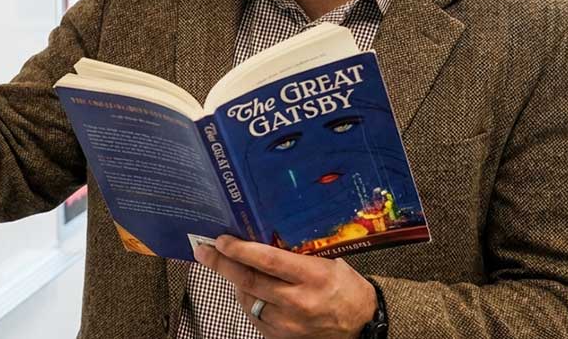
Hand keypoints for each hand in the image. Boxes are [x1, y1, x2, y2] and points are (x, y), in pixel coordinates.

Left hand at [194, 235, 376, 338]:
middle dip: (222, 264)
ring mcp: (289, 324)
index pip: (268, 260)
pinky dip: (247, 300)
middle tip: (204, 251)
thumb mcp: (327, 263)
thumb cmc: (345, 287)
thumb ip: (296, 255)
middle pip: (249, 281)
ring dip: (234, 282)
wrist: (363, 325)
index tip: (222, 240)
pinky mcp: (282, 337)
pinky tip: (249, 290)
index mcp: (313, 276)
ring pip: (247, 299)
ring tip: (230, 267)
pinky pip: (255, 316)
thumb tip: (259, 239)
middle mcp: (298, 301)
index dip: (240, 249)